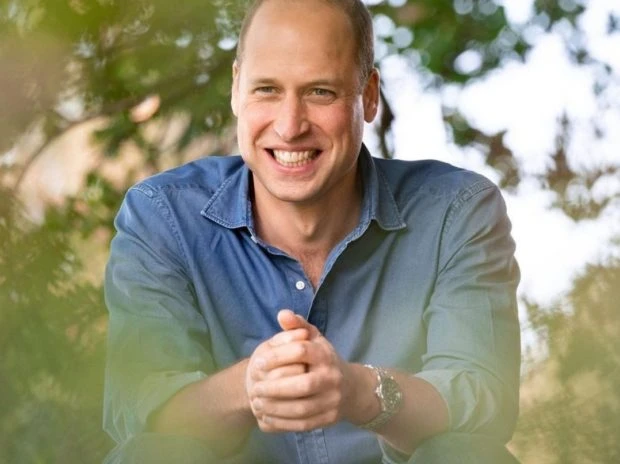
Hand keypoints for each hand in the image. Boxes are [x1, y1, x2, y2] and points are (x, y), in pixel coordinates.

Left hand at [247, 310, 360, 431]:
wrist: (352, 389)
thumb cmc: (324, 360)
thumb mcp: (314, 339)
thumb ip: (297, 326)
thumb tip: (282, 314)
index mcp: (326, 355)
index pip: (302, 351)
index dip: (277, 356)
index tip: (258, 362)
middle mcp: (332, 377)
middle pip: (303, 384)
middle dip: (275, 388)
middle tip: (255, 388)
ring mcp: (333, 400)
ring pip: (302, 408)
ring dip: (276, 408)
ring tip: (257, 403)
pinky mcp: (329, 419)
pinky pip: (304, 424)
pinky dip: (282, 423)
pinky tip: (267, 418)